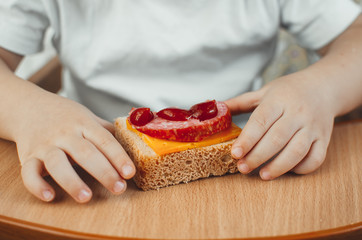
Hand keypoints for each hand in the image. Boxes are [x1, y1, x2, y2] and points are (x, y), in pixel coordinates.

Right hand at [14, 93, 134, 202]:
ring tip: (86, 197)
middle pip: (85, 153)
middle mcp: (64, 134)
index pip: (105, 140)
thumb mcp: (87, 116)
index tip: (130, 172)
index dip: (118, 157)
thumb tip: (134, 141)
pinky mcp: (28, 156)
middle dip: (104, 172)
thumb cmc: (65, 116)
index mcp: (83, 123)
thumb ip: (106, 130)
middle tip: (118, 188)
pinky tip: (49, 196)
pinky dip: (37, 185)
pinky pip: (28, 172)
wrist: (28, 106)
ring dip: (72, 181)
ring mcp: (45, 145)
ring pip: (57, 163)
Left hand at [225, 72, 335, 179]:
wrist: (322, 87)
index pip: (261, 121)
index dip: (247, 139)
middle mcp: (297, 113)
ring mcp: (313, 127)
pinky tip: (287, 170)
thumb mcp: (264, 92)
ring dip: (279, 166)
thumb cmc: (288, 91)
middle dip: (257, 156)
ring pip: (297, 150)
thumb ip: (240, 102)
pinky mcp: (324, 138)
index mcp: (278, 100)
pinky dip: (302, 168)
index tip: (235, 153)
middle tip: (243, 168)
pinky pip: (316, 158)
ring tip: (263, 175)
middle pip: (276, 139)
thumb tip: (216, 108)